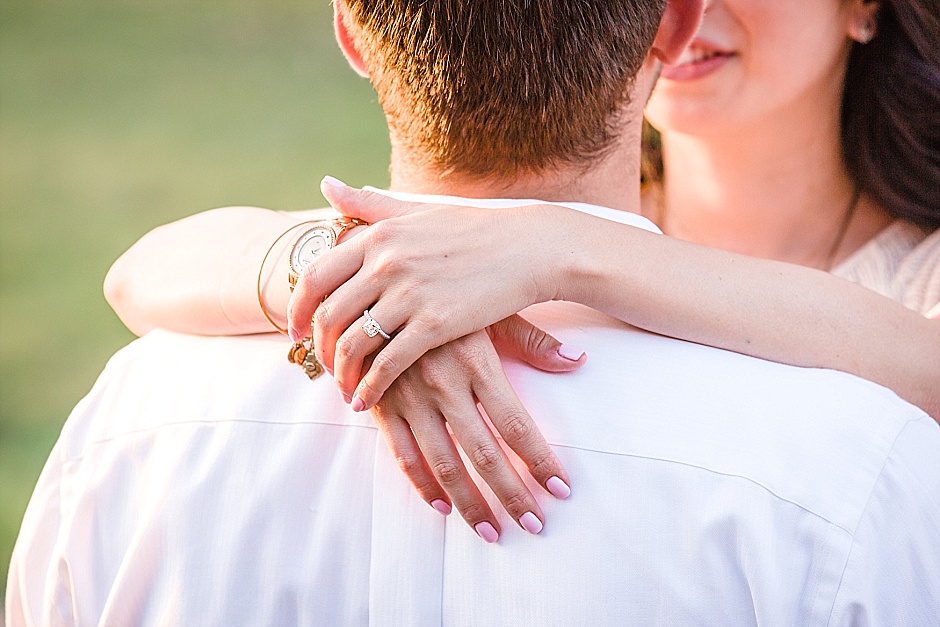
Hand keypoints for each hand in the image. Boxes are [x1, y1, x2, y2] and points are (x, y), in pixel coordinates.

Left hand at [289, 179, 572, 408]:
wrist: (528, 249)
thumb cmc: (472, 230)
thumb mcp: (414, 212)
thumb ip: (366, 205)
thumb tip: (326, 184)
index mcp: (377, 235)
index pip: (315, 276)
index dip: (298, 309)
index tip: (294, 330)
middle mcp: (386, 262)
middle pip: (329, 314)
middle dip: (318, 347)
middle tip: (319, 366)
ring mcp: (409, 293)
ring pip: (354, 343)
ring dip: (341, 373)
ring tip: (343, 388)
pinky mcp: (435, 324)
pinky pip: (388, 364)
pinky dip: (370, 388)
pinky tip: (365, 402)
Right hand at [369, 317, 579, 541]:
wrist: (375, 282)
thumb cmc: (444, 296)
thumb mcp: (490, 309)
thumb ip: (532, 341)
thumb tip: (578, 363)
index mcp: (477, 362)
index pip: (516, 425)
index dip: (540, 461)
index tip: (561, 490)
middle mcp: (445, 385)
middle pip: (485, 454)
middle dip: (512, 495)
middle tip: (534, 525)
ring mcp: (410, 398)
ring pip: (445, 463)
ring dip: (470, 503)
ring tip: (492, 532)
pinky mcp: (381, 405)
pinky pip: (402, 454)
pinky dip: (422, 484)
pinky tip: (442, 507)